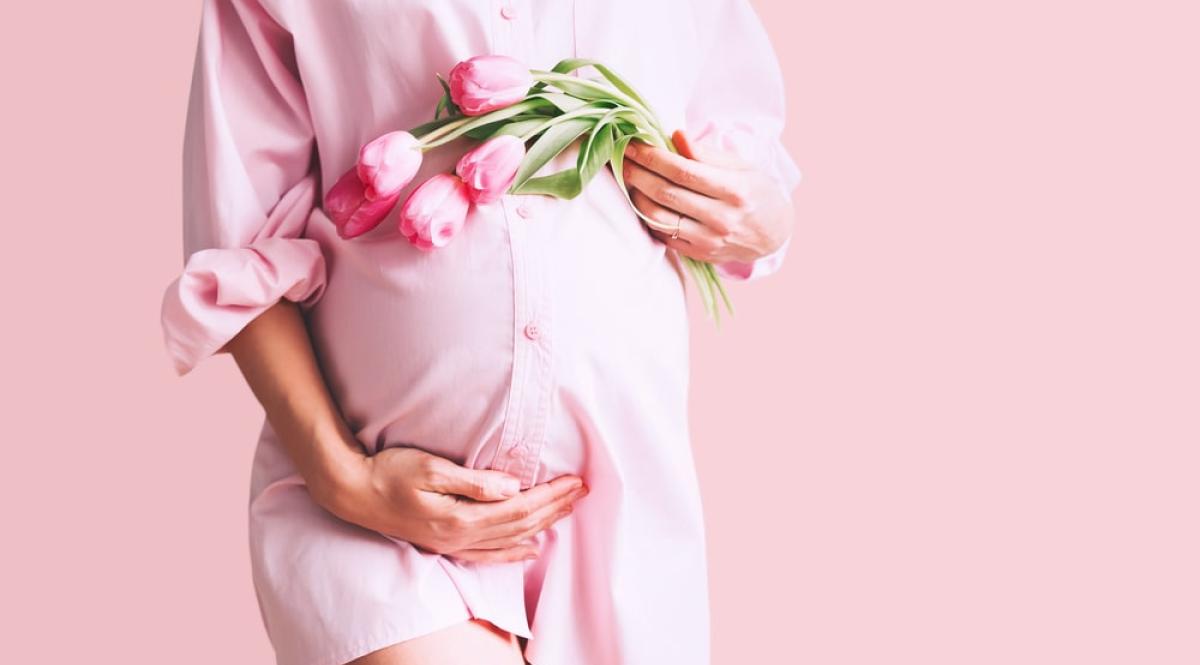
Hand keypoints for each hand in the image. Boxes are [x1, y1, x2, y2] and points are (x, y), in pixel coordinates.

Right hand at [322, 446, 587, 563]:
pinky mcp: (445, 545)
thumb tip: (513, 486)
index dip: (550, 496)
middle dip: (555, 509)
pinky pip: (489, 553)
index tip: (575, 481)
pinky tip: (531, 548)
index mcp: (460, 518)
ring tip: (567, 512)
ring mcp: (453, 545)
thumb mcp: (430, 468)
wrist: (353, 494)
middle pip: (521, 525)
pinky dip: (515, 551)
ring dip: (543, 526)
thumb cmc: (390, 472)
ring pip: (510, 540)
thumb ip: (473, 481)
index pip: (519, 508)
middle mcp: (460, 537)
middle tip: (583, 492)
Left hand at [622, 129, 793, 263]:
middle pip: (667, 193)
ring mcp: (709, 240)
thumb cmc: (756, 193)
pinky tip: (642, 200)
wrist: (774, 234)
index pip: (683, 171)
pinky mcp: (700, 254)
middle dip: (638, 173)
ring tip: (629, 179)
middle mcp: (722, 218)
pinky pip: (663, 236)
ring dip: (637, 196)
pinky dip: (647, 217)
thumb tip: (676, 136)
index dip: (653, 157)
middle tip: (622, 159)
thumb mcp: (741, 167)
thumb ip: (706, 154)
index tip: (633, 144)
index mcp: (734, 190)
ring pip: (659, 217)